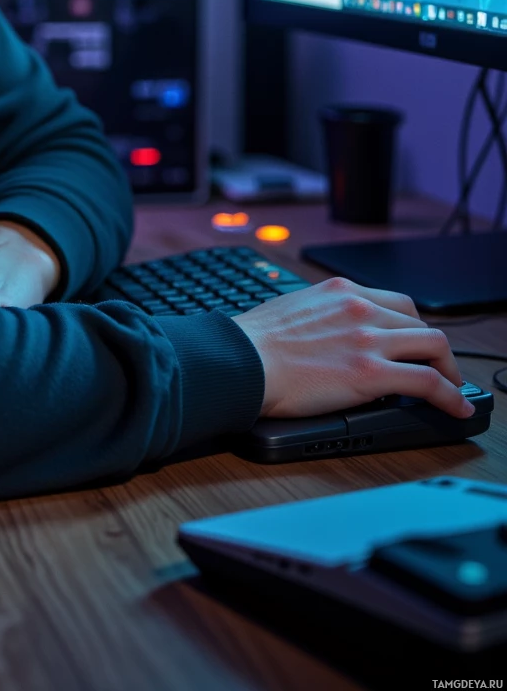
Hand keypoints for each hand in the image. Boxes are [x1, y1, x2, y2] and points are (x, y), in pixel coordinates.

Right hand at [235, 275, 474, 418]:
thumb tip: (334, 336)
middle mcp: (360, 307)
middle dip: (433, 348)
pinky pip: (427, 381)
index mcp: (340, 290)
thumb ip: (324, 316)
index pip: (396, 302)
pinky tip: (455, 406)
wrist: (241, 360)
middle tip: (436, 368)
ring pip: (434, 346)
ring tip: (451, 388)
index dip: (413, 326)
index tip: (416, 342)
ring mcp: (368, 339)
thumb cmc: (254, 342)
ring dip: (448, 369)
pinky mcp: (371, 373)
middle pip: (419, 322)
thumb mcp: (294, 309)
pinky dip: (450, 395)